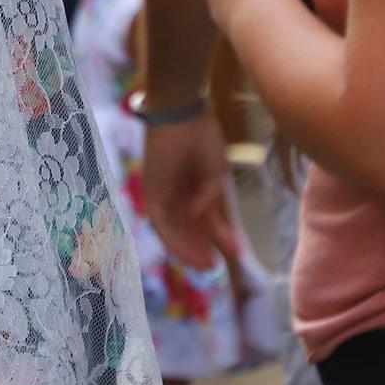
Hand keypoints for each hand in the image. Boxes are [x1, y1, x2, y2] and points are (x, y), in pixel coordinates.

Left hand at [141, 114, 243, 271]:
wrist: (183, 117)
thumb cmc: (202, 140)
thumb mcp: (215, 177)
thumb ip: (210, 200)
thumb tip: (204, 219)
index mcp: (194, 189)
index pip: (204, 220)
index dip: (217, 237)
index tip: (233, 252)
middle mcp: (177, 195)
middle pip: (187, 230)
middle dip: (200, 249)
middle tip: (215, 268)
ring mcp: (163, 195)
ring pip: (173, 231)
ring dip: (187, 250)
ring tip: (206, 266)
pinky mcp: (150, 193)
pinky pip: (160, 223)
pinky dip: (175, 236)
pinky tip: (191, 248)